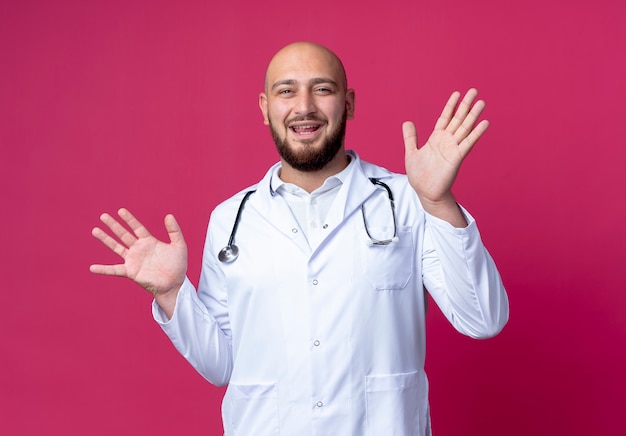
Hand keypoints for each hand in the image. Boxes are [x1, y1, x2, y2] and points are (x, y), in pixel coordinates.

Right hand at [90, 208, 187, 303]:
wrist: (175, 285)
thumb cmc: (177, 266)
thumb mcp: (179, 246)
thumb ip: (174, 231)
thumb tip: (169, 215)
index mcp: (149, 242)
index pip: (137, 227)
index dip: (129, 219)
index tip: (121, 211)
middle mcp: (139, 249)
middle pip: (123, 234)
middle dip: (113, 225)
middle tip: (103, 216)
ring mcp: (133, 260)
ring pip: (116, 247)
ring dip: (106, 239)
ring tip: (95, 230)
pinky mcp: (130, 272)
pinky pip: (114, 270)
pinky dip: (103, 269)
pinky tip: (92, 268)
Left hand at [403, 88, 488, 207]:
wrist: (425, 193)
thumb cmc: (420, 176)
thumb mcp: (411, 153)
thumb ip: (410, 137)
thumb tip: (407, 122)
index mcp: (436, 139)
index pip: (445, 118)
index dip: (451, 106)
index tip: (457, 93)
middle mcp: (446, 141)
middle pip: (458, 119)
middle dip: (465, 105)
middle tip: (474, 90)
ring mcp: (453, 148)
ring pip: (465, 128)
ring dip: (473, 115)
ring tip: (481, 102)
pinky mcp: (457, 157)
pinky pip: (468, 143)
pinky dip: (476, 133)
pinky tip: (484, 123)